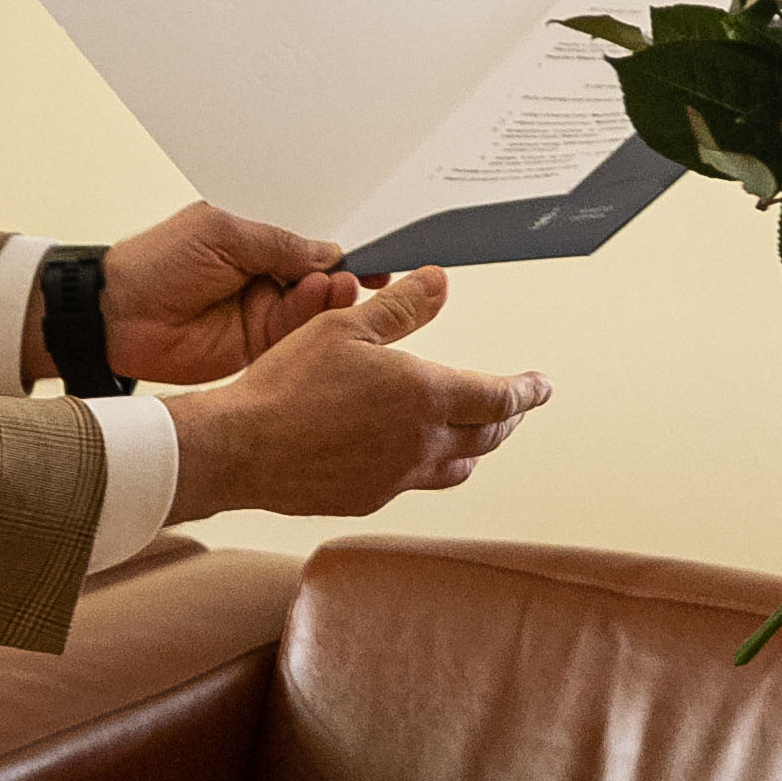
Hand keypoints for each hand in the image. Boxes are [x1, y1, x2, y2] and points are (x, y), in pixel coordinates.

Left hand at [91, 203, 368, 384]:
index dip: (344, 254)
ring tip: (338, 288)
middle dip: (343, 277)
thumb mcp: (223, 233)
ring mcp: (261, 314)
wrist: (117, 315)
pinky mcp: (256, 347)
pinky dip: (312, 324)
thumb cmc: (157, 262)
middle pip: (319, 280)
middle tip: (361, 275)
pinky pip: (295, 336)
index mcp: (254, 244)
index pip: (311, 249)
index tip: (379, 257)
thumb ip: (279, 243)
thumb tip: (328, 252)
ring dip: (330, 299)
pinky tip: (321, 307)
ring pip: (312, 309)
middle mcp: (263, 279)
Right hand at [165, 268, 549, 518]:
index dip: (527, 391)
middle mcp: (421, 442)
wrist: (240, 447)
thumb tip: (438, 282)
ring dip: (476, 446)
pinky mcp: (371, 498)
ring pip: (459, 465)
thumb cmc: (286, 385)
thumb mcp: (344, 327)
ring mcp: (397, 476)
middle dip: (508, 418)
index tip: (541, 387)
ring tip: (476, 433)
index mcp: (424, 395)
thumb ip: (400, 309)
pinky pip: (418, 482)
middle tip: (515, 407)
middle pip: (488, 435)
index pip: (499, 398)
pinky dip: (431, 464)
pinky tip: (414, 453)